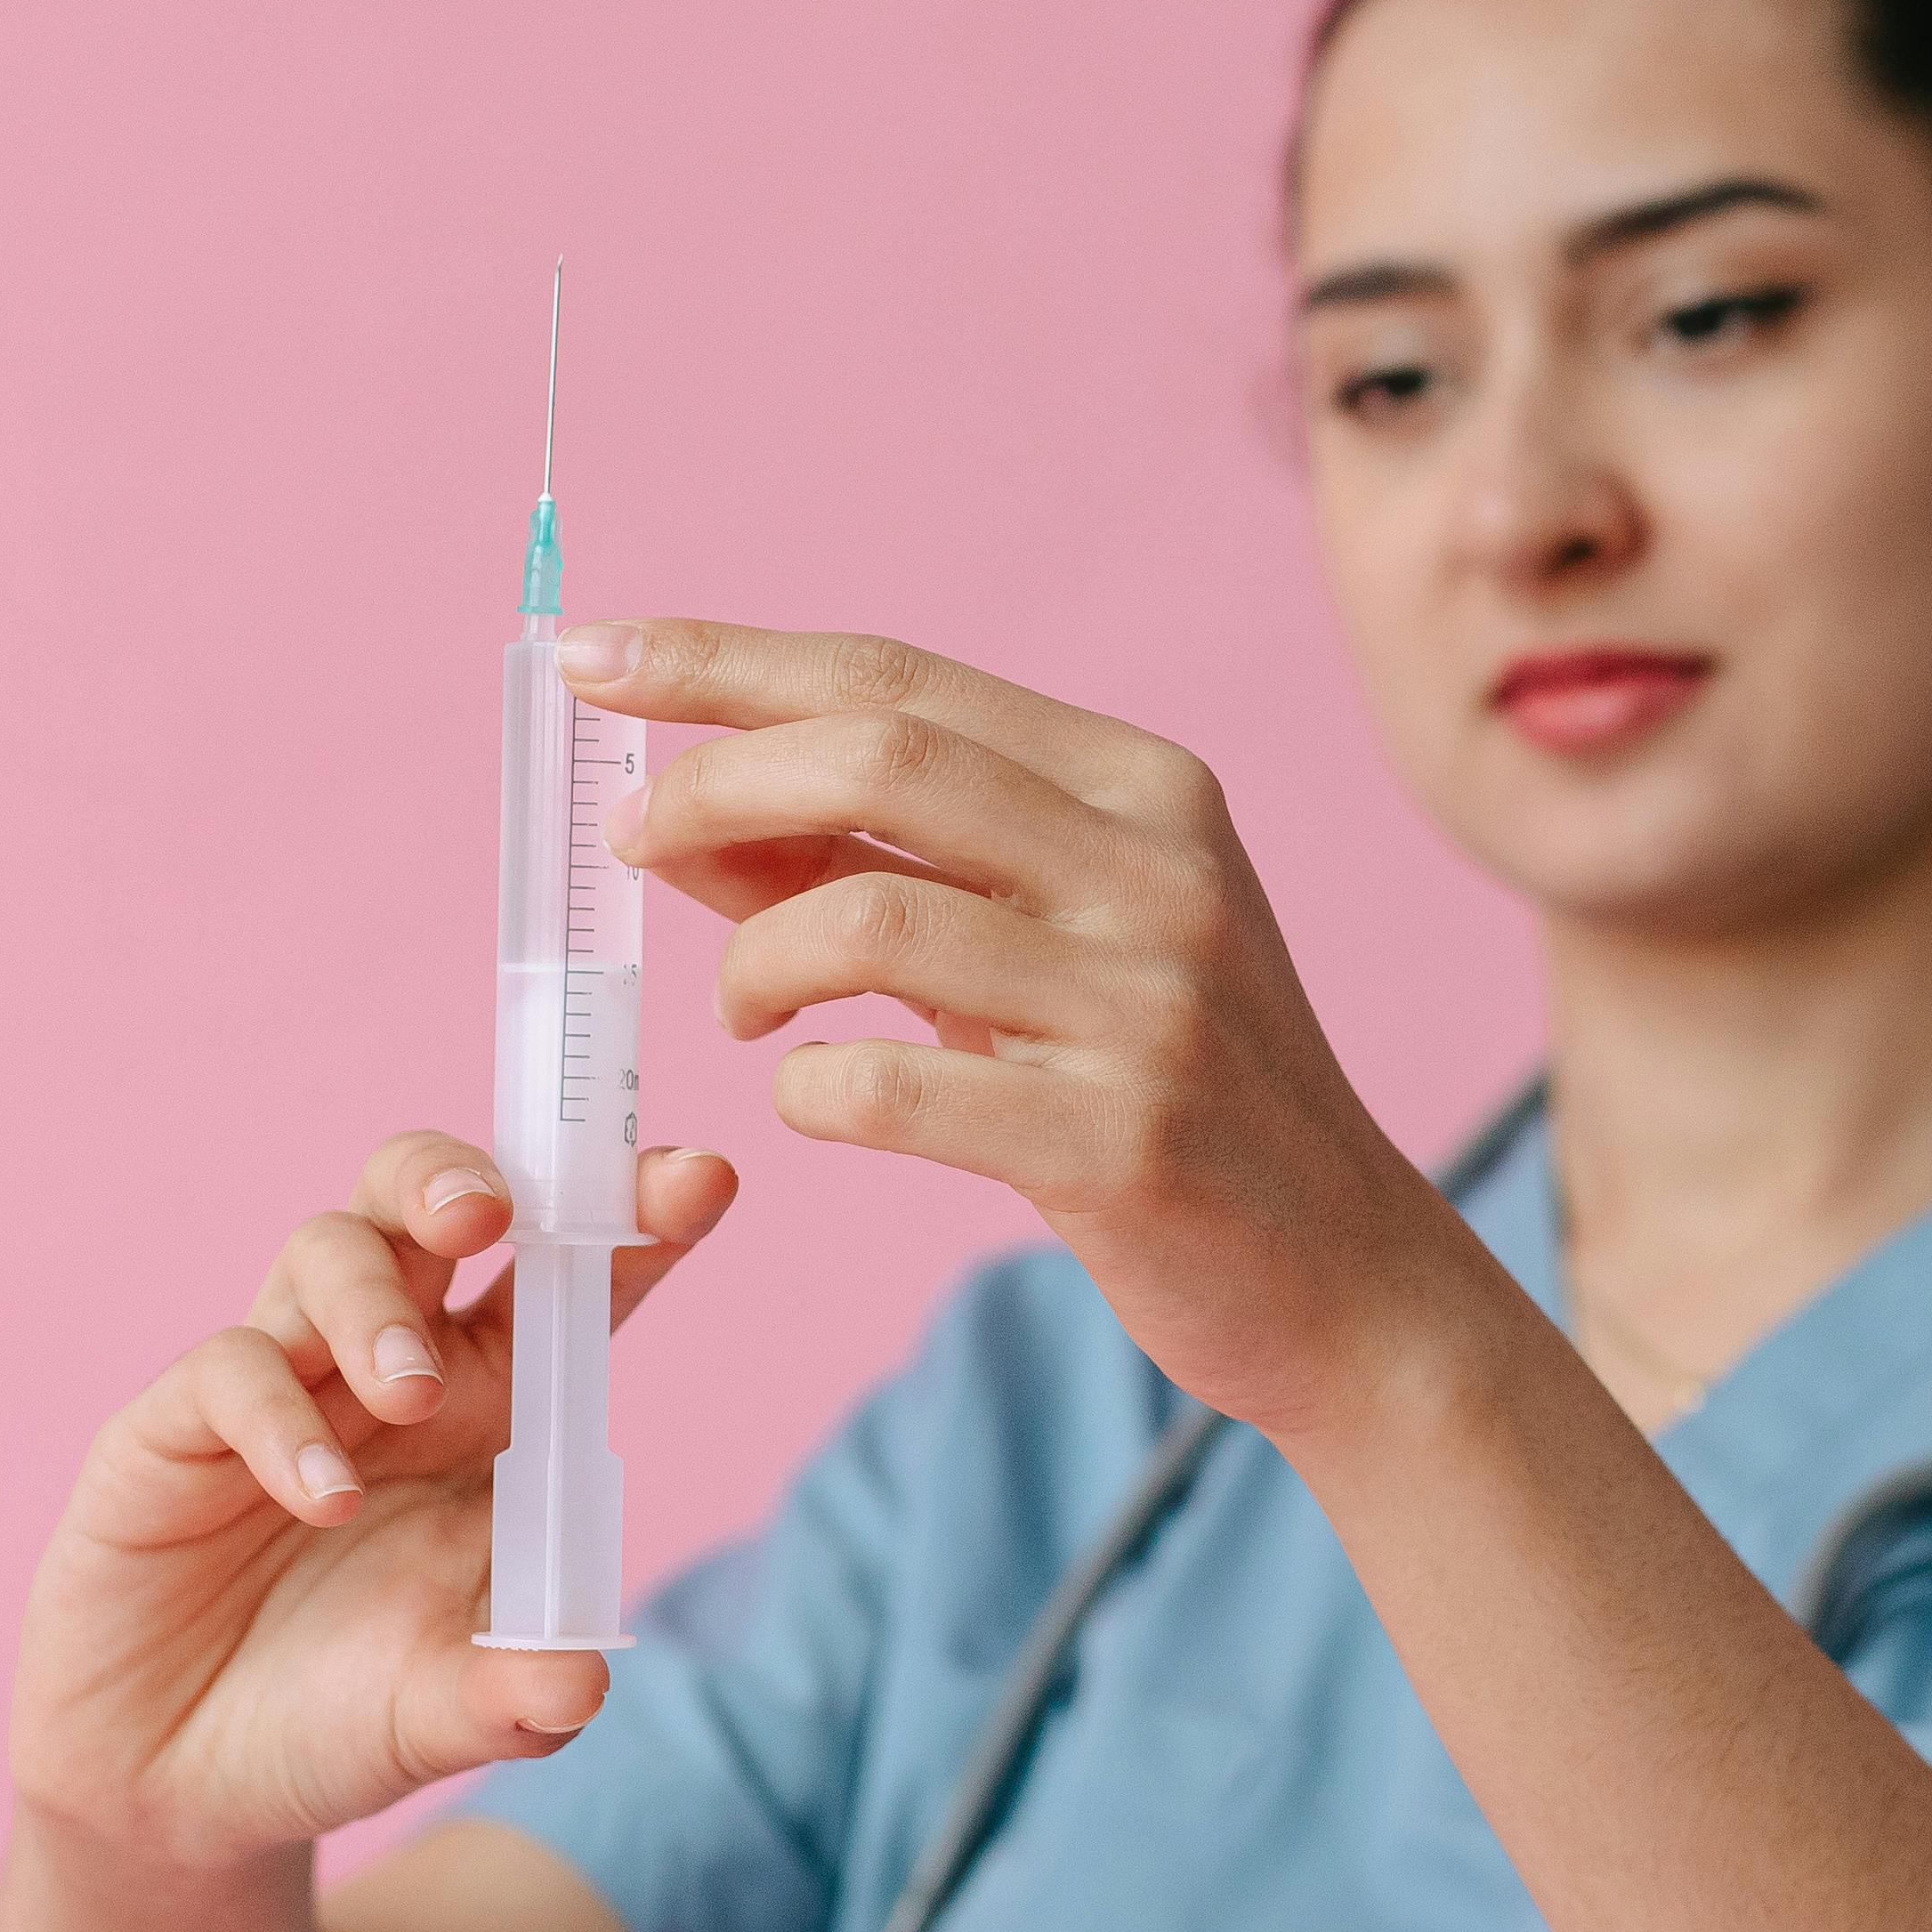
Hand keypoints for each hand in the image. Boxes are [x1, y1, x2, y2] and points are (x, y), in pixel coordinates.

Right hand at [12, 1131, 739, 1876]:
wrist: (182, 1792)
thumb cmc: (335, 1719)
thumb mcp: (444, 1719)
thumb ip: (515, 1696)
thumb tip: (580, 1683)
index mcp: (488, 1406)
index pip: (567, 1280)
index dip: (627, 1216)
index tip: (702, 1180)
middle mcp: (389, 1368)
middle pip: (423, 1200)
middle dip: (459, 1176)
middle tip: (487, 1217)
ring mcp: (282, 1384)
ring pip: (329, 1247)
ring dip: (377, 1302)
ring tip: (407, 1399)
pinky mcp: (174, 1430)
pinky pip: (230, 1366)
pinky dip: (281, 1417)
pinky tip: (324, 1501)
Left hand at [568, 618, 1476, 1438]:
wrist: (1341, 1276)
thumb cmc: (1165, 1092)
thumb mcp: (1045, 948)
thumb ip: (881, 870)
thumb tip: (682, 812)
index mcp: (1146, 789)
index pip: (901, 680)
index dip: (727, 660)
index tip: (591, 655)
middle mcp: (1158, 871)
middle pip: (880, 758)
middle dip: (713, 780)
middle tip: (628, 837)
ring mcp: (1146, 1004)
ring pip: (866, 920)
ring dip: (752, 960)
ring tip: (738, 1008)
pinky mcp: (1118, 1140)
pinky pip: (889, 1089)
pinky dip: (808, 1087)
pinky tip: (810, 1098)